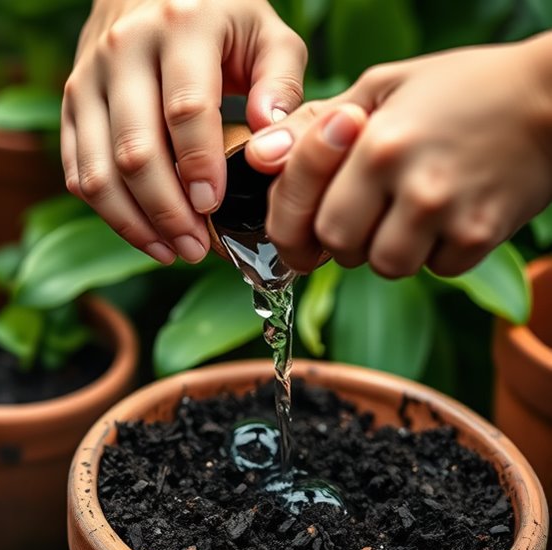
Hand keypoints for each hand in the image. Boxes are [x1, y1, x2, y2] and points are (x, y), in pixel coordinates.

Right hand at [62, 0, 305, 263]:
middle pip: (134, 150)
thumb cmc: (220, 18)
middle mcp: (122, 51)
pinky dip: (108, 213)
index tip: (214, 207)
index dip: (199, 166)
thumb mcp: (266, 31)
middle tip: (197, 247)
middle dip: (166, 210)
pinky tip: (145, 235)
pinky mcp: (69, 105)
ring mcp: (87, 79)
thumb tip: (272, 146)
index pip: (185, 109)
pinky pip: (77, 172)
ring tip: (172, 251)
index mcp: (180, 27)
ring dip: (133, 222)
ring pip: (96, 170)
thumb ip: (281, 83)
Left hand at [247, 33, 551, 277]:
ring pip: (385, 267)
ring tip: (406, 210)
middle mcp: (407, 182)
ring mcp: (447, 213)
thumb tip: (261, 157)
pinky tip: (446, 215)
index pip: (301, 216)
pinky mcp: (482, 236)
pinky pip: (435, 269)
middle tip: (359, 215)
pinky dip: (433, 253)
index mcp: (371, 144)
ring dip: (385, 249)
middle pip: (339, 248)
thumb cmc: (459, 88)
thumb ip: (314, 124)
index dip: (291, 232)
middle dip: (339, 240)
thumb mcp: (380, 86)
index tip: (297, 236)